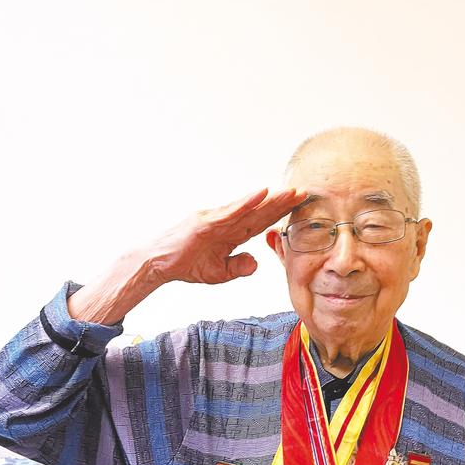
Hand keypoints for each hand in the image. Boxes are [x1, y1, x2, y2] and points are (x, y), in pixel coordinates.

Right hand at [148, 187, 306, 284]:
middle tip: (305, 193)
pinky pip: (230, 212)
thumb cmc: (186, 265)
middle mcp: (226, 221)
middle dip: (283, 203)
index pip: (261, 221)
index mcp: (231, 233)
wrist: (160, 265)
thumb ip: (239, 267)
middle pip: (260, 211)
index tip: (300, 208)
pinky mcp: (206, 222)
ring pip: (249, 208)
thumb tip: (256, 263)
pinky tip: (262, 194)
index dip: (280, 214)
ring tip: (291, 192)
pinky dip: (246, 203)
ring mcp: (216, 219)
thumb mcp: (220, 273)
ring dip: (271, 200)